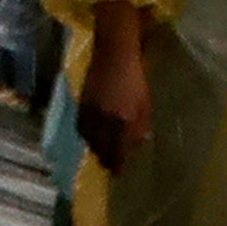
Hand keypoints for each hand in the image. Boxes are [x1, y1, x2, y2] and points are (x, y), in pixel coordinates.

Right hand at [76, 4, 153, 172]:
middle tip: (110, 165)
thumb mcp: (145, 104)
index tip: (118, 172)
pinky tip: (91, 135)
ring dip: (95, 148)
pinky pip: (82, 127)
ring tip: (101, 152)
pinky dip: (87, 135)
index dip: (117, 165)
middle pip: (101, 149)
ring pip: (90, 140)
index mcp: (123, 121)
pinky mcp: (81, 104)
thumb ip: (140, 127)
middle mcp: (104, 120)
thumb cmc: (135, 78)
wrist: (114, 53)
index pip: (118, 152)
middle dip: (106, 159)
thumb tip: (136, 144)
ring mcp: (91, 112)